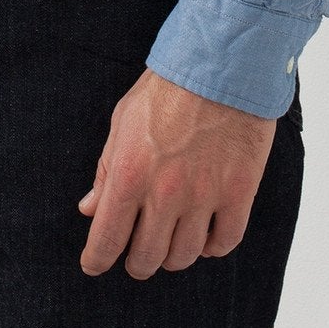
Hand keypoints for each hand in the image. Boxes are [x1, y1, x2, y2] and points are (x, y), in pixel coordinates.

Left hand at [77, 68, 276, 277]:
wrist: (221, 63)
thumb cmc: (168, 86)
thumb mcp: (123, 120)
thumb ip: (105, 170)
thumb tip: (90, 209)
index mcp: (129, 173)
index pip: (106, 240)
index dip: (96, 260)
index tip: (94, 264)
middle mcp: (165, 193)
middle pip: (147, 259)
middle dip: (137, 262)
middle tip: (138, 254)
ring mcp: (204, 196)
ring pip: (184, 256)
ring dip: (174, 254)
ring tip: (172, 238)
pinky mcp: (238, 193)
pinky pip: (224, 242)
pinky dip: (212, 246)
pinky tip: (206, 233)